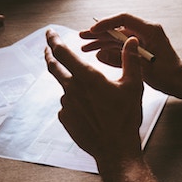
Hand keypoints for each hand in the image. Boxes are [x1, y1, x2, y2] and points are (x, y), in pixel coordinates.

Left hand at [45, 28, 143, 166]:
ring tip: (91, 94)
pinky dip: (75, 102)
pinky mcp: (65, 118)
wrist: (116, 149)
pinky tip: (89, 110)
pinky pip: (67, 104)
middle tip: (48, 48)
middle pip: (54, 67)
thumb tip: (131, 40)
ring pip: (65, 87)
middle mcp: (72, 89)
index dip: (53, 40)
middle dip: (49, 54)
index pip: (63, 52)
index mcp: (87, 77)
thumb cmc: (125, 118)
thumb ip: (130, 60)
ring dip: (71, 83)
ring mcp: (66, 105)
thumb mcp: (133, 86)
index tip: (49, 32)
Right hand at [80, 13, 181, 96]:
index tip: (92, 30)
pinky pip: (121, 46)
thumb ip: (122, 60)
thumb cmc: (170, 75)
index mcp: (150, 31)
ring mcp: (142, 40)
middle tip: (82, 37)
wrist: (181, 82)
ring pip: (117, 38)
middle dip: (99, 33)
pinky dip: (109, 49)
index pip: (124, 19)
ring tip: (85, 47)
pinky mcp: (140, 49)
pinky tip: (97, 53)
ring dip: (102, 42)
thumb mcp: (144, 68)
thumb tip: (101, 53)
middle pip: (118, 28)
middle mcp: (146, 32)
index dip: (106, 23)